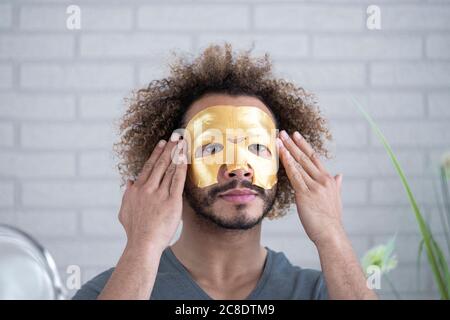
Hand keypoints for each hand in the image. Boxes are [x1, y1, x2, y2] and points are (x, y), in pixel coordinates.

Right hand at [118, 132, 186, 251]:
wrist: (143, 244)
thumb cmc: (135, 231)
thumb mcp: (124, 211)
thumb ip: (126, 195)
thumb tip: (129, 182)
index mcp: (136, 189)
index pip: (148, 167)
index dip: (156, 153)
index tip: (162, 143)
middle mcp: (147, 188)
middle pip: (160, 163)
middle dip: (168, 148)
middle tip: (175, 135)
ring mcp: (159, 194)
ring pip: (169, 169)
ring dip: (176, 154)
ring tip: (182, 143)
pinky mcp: (172, 201)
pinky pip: (178, 180)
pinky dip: (181, 168)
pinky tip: (185, 158)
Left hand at [277, 130, 343, 245]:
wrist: (330, 233)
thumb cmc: (331, 219)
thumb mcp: (336, 199)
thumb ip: (336, 185)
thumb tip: (339, 175)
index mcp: (328, 180)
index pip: (314, 158)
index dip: (304, 146)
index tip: (296, 136)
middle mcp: (322, 180)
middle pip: (305, 157)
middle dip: (293, 144)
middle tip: (283, 132)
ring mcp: (314, 186)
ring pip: (299, 164)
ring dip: (288, 150)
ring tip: (279, 140)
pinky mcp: (305, 193)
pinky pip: (294, 175)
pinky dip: (287, 163)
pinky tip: (281, 155)